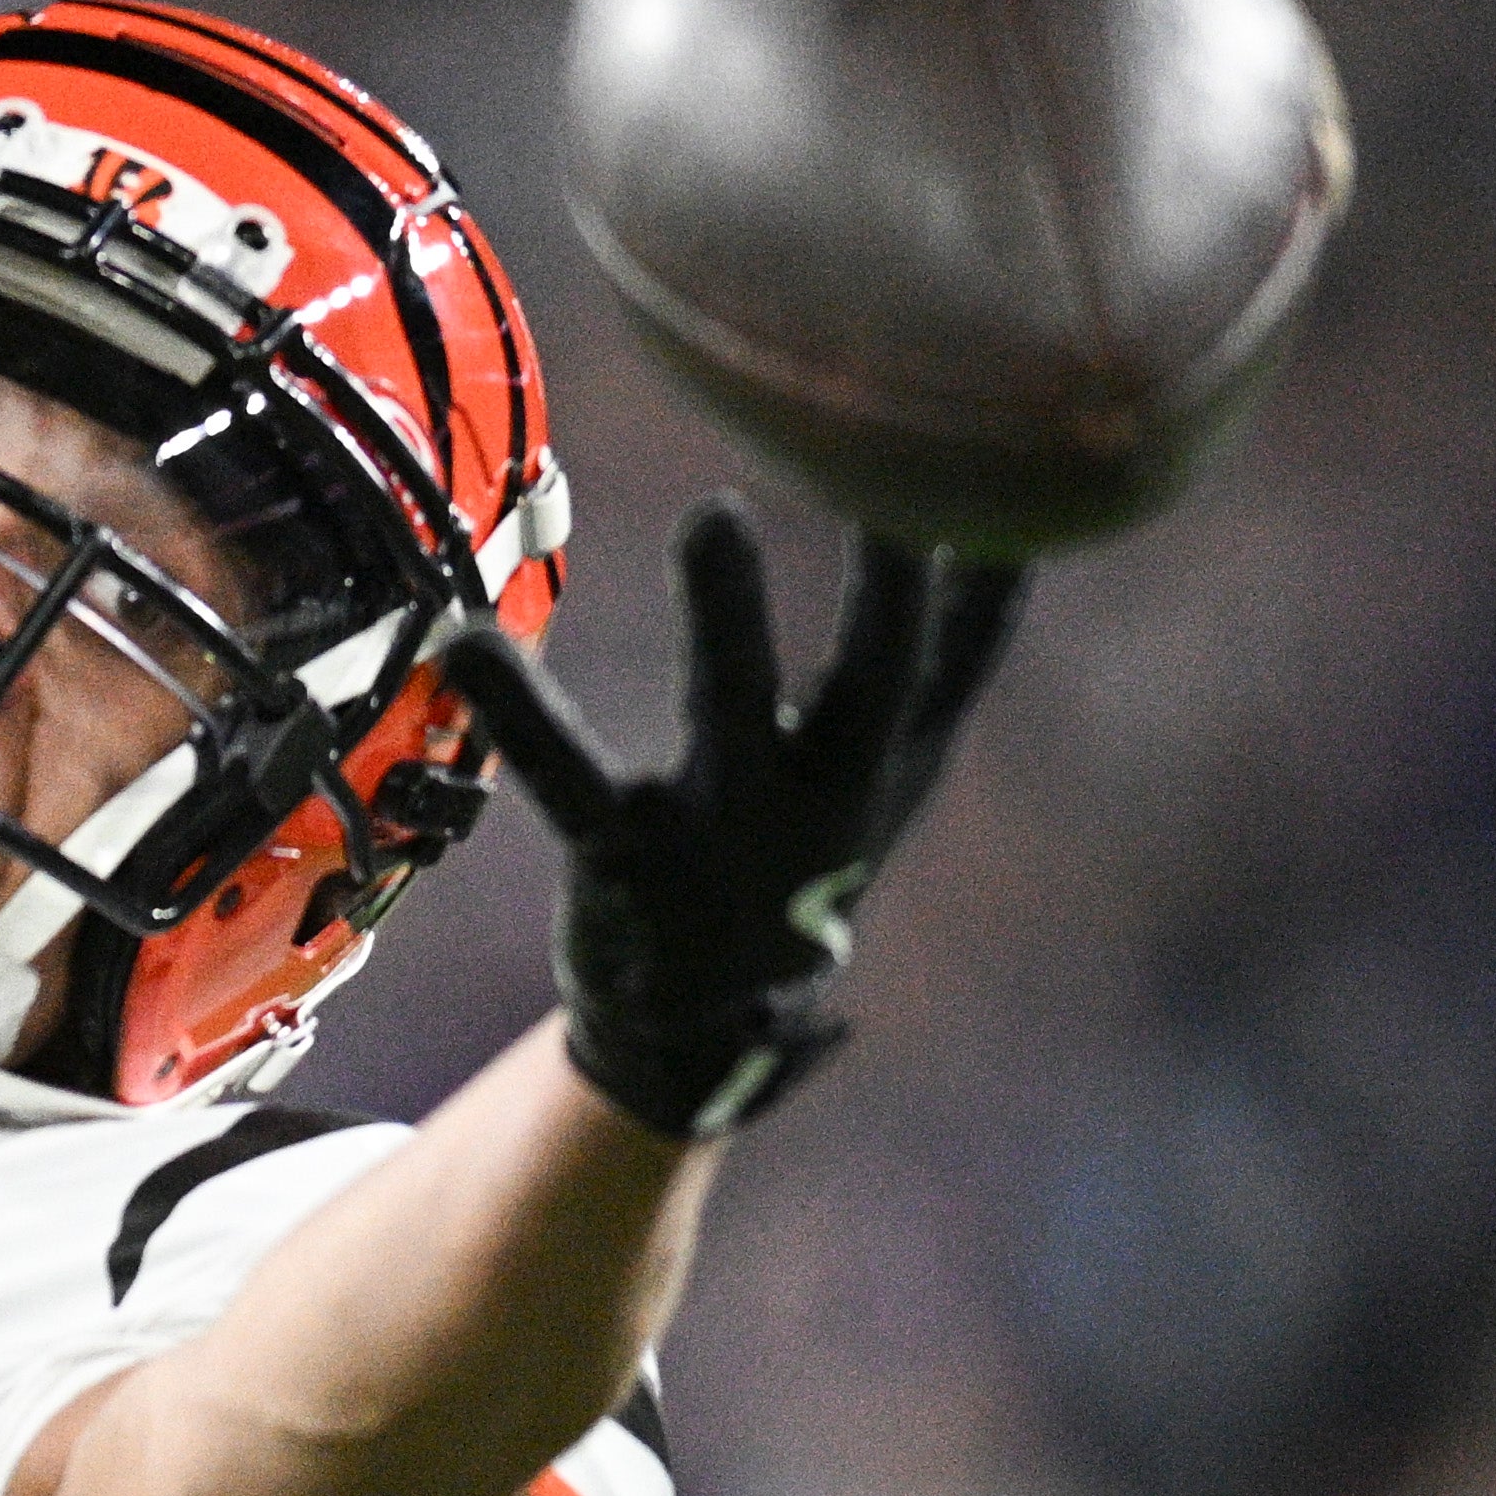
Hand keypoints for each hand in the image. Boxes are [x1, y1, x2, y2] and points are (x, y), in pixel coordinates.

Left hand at [438, 503, 1018, 1139]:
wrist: (707, 1031)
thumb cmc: (807, 854)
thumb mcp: (904, 758)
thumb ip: (960, 647)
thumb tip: (1021, 529)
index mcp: (891, 755)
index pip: (964, 653)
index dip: (998, 571)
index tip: (1021, 465)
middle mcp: (825, 790)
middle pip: (880, 677)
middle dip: (892, 586)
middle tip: (894, 479)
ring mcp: (727, 825)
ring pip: (736, 708)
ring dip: (730, 617)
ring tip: (717, 516)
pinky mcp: (627, 856)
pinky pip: (569, 777)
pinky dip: (519, 710)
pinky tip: (474, 645)